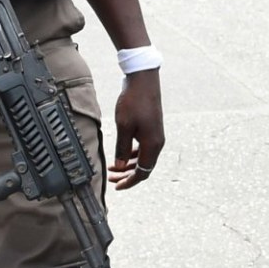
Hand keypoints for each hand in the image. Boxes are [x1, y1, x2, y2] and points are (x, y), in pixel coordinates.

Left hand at [109, 69, 163, 189]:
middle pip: (144, 167)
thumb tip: (119, 167)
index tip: (117, 187)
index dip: (130, 182)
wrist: (143, 80)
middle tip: (111, 178)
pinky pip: (143, 148)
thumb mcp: (124, 127)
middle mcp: (157, 142)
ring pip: (143, 158)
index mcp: (152, 145)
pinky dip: (132, 154)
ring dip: (128, 165)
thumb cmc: (133, 102)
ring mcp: (155, 135)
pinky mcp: (152, 128)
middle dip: (127, 175)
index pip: (142, 172)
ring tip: (113, 167)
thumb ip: (122, 149)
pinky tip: (122, 153)